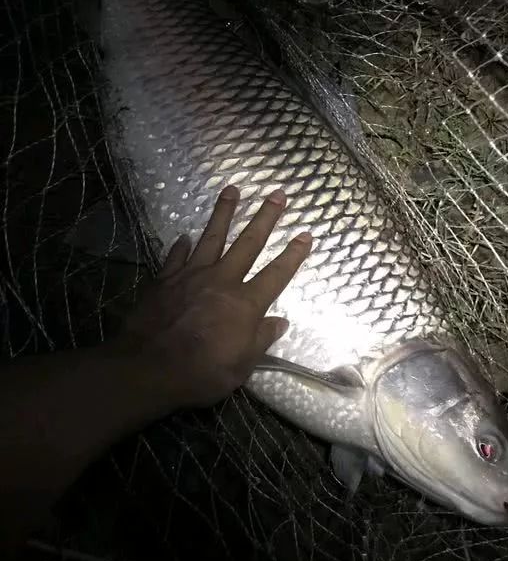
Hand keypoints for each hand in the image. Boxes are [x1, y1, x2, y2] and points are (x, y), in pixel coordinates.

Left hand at [120, 185, 312, 407]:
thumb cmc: (202, 372)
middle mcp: (222, 281)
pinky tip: (184, 235)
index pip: (276, 274)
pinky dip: (181, 245)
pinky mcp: (165, 280)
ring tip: (232, 189)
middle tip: (276, 193)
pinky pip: (176, 257)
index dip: (293, 254)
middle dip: (265, 217)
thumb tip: (280, 322)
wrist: (149, 368)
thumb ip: (261, 340)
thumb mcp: (241, 366)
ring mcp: (192, 276)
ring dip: (224, 212)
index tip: (306, 233)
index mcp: (245, 303)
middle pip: (248, 243)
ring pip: (212, 237)